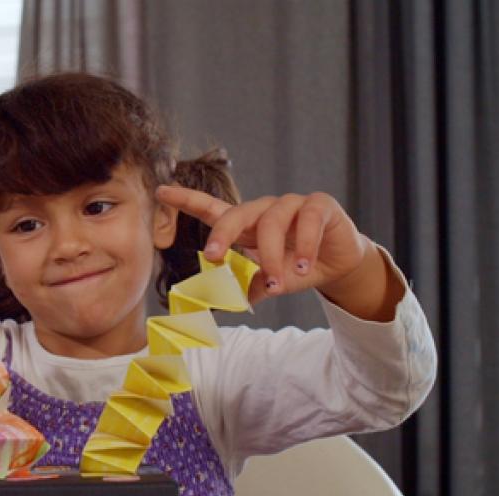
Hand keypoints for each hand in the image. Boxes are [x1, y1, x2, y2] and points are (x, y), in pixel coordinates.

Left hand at [156, 186, 401, 319]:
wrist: (338, 266)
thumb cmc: (295, 268)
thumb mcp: (268, 282)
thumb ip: (245, 286)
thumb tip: (217, 303)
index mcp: (247, 226)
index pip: (212, 209)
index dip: (186, 200)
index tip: (161, 190)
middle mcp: (265, 210)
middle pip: (237, 212)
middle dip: (222, 235)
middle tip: (212, 257)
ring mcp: (292, 204)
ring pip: (272, 222)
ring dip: (271, 256)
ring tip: (277, 283)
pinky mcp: (319, 205)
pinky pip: (307, 220)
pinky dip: (304, 246)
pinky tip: (304, 267)